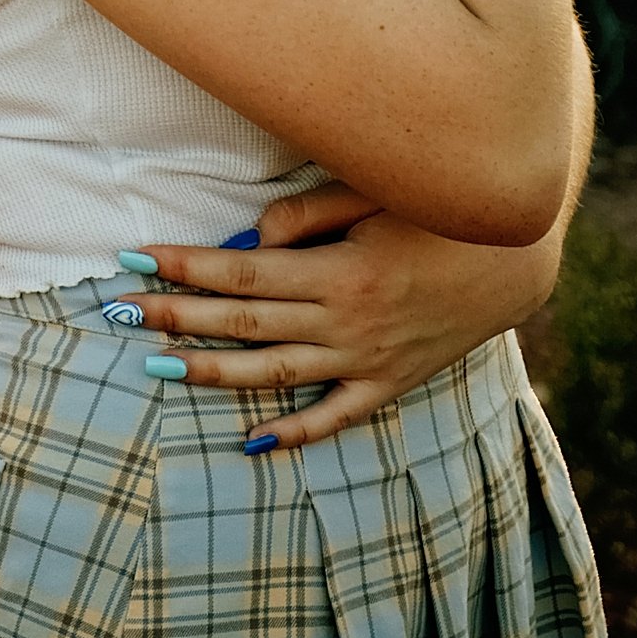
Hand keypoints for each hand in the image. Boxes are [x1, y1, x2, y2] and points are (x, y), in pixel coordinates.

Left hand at [123, 180, 559, 449]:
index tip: (134, 258)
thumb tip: (248, 234)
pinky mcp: (389, 384)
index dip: (185, 266)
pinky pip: (335, 416)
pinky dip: (295, 431)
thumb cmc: (438, 211)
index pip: (242, 271)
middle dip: (178, 316)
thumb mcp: (376, 196)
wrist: (517, 262)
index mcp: (341, 272)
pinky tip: (255, 441)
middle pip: (245, 323)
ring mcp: (367, 361)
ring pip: (276, 374)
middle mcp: (347, 323)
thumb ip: (308, 215)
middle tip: (118, 310)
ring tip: (159, 368)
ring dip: (214, 373)